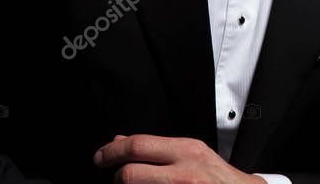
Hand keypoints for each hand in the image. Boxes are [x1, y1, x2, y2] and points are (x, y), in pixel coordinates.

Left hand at [93, 134, 265, 183]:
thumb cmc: (218, 179)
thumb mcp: (191, 154)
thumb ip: (157, 149)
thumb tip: (120, 141)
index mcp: (187, 151)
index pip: (138, 146)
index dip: (111, 151)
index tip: (101, 157)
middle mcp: (184, 173)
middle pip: (129, 174)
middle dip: (116, 177)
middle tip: (114, 178)